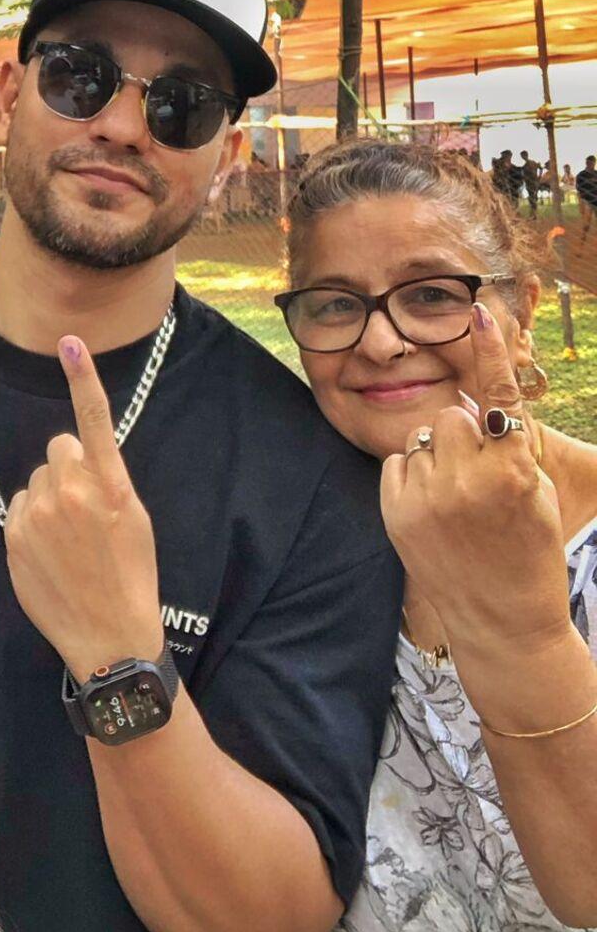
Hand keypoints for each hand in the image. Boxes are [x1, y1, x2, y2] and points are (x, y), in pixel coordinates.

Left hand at [4, 336, 162, 681]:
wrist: (109, 636)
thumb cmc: (131, 576)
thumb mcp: (134, 519)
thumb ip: (105, 479)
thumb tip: (76, 455)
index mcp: (109, 486)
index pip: (93, 420)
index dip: (83, 377)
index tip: (71, 342)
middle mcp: (70, 493)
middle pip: (58, 450)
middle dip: (68, 468)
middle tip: (86, 509)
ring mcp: (38, 515)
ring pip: (38, 480)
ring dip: (50, 497)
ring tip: (70, 540)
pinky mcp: (14, 536)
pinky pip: (21, 507)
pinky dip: (32, 521)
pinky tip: (51, 553)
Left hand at [381, 302, 569, 657]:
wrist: (503, 621)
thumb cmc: (529, 552)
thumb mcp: (536, 495)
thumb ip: (510, 448)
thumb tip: (481, 408)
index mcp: (510, 474)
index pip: (500, 398)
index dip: (490, 351)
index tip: (476, 309)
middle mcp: (465, 481)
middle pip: (452, 416)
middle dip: (464, 435)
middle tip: (478, 474)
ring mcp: (425, 498)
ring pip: (423, 438)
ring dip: (437, 457)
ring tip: (456, 499)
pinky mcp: (394, 512)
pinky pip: (398, 462)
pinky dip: (412, 476)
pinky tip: (433, 509)